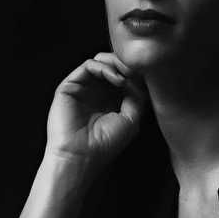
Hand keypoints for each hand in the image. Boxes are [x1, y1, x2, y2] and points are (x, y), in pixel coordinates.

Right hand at [45, 52, 149, 170]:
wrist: (81, 155)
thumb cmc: (105, 143)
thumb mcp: (131, 118)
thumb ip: (136, 95)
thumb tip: (135, 76)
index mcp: (111, 100)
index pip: (125, 76)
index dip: (136, 72)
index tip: (148, 75)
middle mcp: (97, 92)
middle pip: (113, 65)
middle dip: (126, 64)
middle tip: (137, 69)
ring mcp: (83, 88)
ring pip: (101, 62)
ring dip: (116, 63)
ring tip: (126, 74)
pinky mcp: (70, 86)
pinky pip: (87, 66)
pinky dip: (104, 67)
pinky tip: (115, 78)